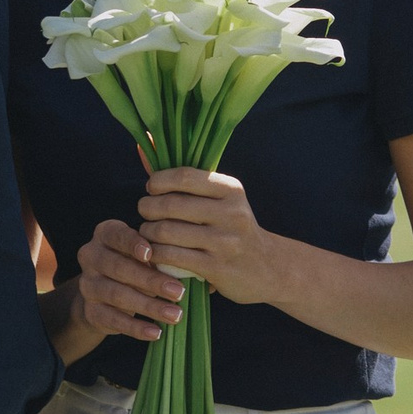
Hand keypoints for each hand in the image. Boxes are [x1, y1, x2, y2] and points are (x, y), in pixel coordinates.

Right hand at [73, 218, 185, 340]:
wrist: (104, 292)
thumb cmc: (135, 263)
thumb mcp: (143, 253)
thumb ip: (156, 255)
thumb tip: (184, 270)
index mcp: (105, 234)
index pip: (117, 235)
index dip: (133, 244)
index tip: (151, 253)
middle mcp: (91, 256)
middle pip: (119, 268)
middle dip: (151, 281)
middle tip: (179, 292)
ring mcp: (88, 285)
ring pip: (118, 295)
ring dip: (149, 306)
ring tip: (175, 314)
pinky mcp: (90, 310)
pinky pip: (114, 320)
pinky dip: (136, 327)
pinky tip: (156, 332)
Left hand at [139, 169, 293, 306]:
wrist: (267, 267)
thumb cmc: (233, 228)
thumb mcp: (222, 200)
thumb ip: (187, 179)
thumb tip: (146, 145)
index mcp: (231, 190)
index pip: (185, 176)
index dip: (159, 180)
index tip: (152, 188)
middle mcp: (231, 213)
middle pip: (171, 205)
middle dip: (147, 207)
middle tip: (145, 212)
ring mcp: (224, 242)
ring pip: (167, 231)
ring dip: (148, 232)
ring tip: (148, 232)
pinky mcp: (216, 268)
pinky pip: (171, 256)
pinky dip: (155, 253)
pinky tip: (155, 252)